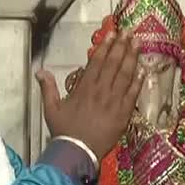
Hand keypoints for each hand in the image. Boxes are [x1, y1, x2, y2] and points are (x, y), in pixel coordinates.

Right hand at [36, 30, 143, 158]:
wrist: (77, 152)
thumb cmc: (64, 131)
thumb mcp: (51, 108)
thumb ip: (48, 88)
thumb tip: (40, 70)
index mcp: (84, 88)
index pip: (97, 62)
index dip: (105, 47)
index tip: (112, 34)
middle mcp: (100, 91)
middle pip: (113, 64)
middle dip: (122, 46)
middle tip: (129, 32)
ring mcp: (113, 102)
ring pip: (125, 75)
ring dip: (132, 58)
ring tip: (138, 43)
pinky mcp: (123, 114)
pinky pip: (132, 94)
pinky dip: (138, 81)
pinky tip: (144, 70)